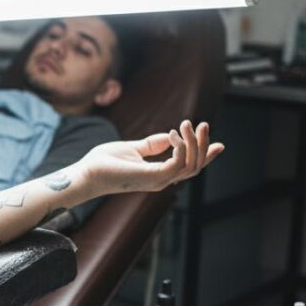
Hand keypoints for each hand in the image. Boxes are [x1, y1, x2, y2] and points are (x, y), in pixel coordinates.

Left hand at [78, 120, 223, 195]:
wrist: (86, 172)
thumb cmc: (104, 162)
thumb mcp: (133, 148)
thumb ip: (152, 144)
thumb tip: (170, 136)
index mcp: (159, 174)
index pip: (189, 168)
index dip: (205, 156)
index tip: (219, 144)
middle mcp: (162, 180)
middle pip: (195, 167)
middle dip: (203, 145)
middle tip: (202, 124)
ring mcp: (158, 180)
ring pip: (191, 166)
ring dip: (194, 143)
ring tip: (187, 125)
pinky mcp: (151, 177)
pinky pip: (178, 164)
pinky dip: (182, 147)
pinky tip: (175, 134)